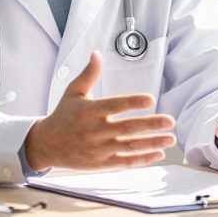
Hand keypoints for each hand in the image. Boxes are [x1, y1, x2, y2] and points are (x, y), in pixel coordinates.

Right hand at [24, 51, 176, 171]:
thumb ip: (88, 74)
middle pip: (127, 128)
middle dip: (151, 125)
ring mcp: (99, 149)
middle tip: (170, 121)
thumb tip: (97, 53)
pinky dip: (142, 159)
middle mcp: (95, 131)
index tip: (151, 99)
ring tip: (171, 138)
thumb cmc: (63, 115)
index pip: (115, 105)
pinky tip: (158, 154)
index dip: (133, 102)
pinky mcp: (101, 163)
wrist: (47, 144)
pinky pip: (125, 162)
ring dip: (152, 143)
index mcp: (89, 111)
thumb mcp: (73, 92)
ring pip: (129, 146)